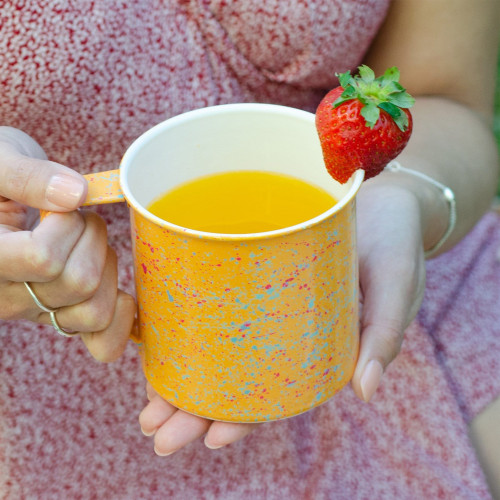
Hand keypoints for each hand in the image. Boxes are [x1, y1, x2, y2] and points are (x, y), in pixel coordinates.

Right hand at [0, 127, 134, 360]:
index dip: (67, 226)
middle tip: (78, 218)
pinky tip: (121, 294)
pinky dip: (120, 320)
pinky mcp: (58, 315)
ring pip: (93, 311)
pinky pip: (100, 339)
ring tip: (87, 243)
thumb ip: (27, 177)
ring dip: (107, 269)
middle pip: (79, 283)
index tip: (60, 205)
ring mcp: (34, 310)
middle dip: (93, 240)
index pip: (43, 259)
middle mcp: (6, 295)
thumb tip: (76, 194)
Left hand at [139, 176, 427, 453]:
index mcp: (320, 350)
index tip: (211, 440)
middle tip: (153, 427)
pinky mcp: (255, 271)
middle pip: (235, 380)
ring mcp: (267, 304)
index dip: (245, 420)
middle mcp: (286, 334)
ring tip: (145, 397)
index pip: (278, 396)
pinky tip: (161, 333)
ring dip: (181, 373)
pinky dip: (191, 320)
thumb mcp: (398, 289)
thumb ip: (384, 335)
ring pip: (218, 347)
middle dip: (194, 409)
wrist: (387, 200)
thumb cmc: (396, 245)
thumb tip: (365, 390)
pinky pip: (219, 303)